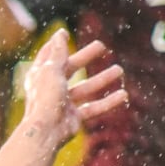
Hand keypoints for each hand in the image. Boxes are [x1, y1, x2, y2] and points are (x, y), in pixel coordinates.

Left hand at [21, 29, 125, 147]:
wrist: (45, 132)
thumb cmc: (45, 98)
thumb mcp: (52, 70)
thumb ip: (58, 52)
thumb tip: (60, 33)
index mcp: (41, 75)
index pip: (49, 56)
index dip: (57, 45)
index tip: (65, 33)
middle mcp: (51, 88)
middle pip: (71, 68)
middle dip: (86, 57)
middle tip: (101, 46)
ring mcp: (62, 103)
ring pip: (85, 88)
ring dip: (102, 78)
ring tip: (120, 70)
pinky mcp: (73, 118)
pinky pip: (93, 108)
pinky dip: (108, 102)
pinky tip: (123, 95)